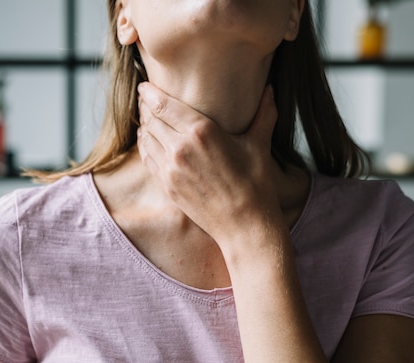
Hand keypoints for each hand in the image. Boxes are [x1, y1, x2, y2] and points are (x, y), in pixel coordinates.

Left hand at [137, 82, 280, 242]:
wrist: (245, 225)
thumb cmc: (255, 184)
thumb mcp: (259, 145)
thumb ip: (263, 113)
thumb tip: (270, 89)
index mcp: (201, 131)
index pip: (163, 105)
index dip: (150, 93)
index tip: (145, 86)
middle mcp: (180, 148)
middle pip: (150, 119)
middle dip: (145, 107)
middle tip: (144, 99)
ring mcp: (170, 169)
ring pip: (146, 138)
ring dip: (143, 126)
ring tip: (145, 118)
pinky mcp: (167, 186)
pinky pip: (147, 159)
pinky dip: (144, 146)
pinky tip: (147, 140)